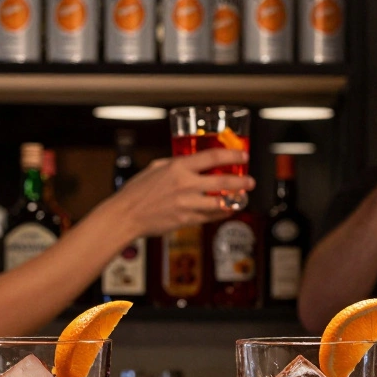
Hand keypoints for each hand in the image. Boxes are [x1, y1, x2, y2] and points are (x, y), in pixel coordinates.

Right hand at [106, 148, 254, 236]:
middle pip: (223, 182)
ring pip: (220, 203)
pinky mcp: (187, 220)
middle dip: (241, 181)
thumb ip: (177, 164)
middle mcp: (186, 185)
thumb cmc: (138, 191)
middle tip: (250, 181)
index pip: (213, 157)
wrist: (127, 215)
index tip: (243, 156)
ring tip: (242, 198)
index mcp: (179, 168)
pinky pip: (210, 217)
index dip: (232, 156)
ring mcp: (187, 204)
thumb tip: (193, 162)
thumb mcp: (157, 167)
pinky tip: (227, 210)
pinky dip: (221, 214)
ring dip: (235, 200)